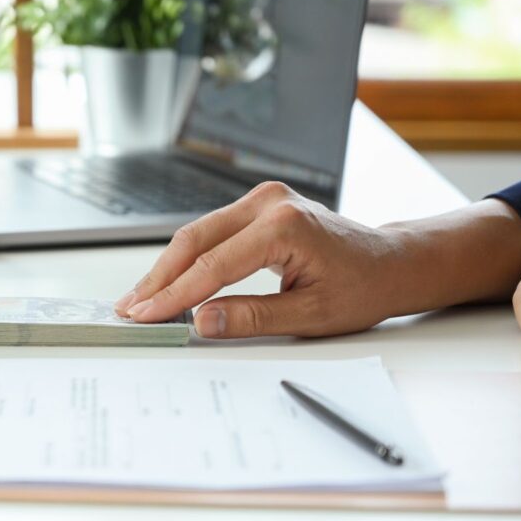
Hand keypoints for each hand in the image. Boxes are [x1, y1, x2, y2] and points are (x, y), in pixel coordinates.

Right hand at [115, 182, 410, 337]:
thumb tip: (202, 321)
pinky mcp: (257, 206)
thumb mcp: (310, 314)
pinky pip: (211, 231)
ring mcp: (262, 199)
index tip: (146, 316)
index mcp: (285, 225)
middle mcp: (269, 202)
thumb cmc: (362, 287)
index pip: (213, 264)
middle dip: (159, 278)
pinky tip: (168, 280)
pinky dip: (187, 258)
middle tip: (130, 309)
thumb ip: (252, 317)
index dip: (175, 295)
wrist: (390, 264)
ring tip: (140, 299)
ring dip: (167, 268)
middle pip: (194, 239)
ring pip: (197, 233)